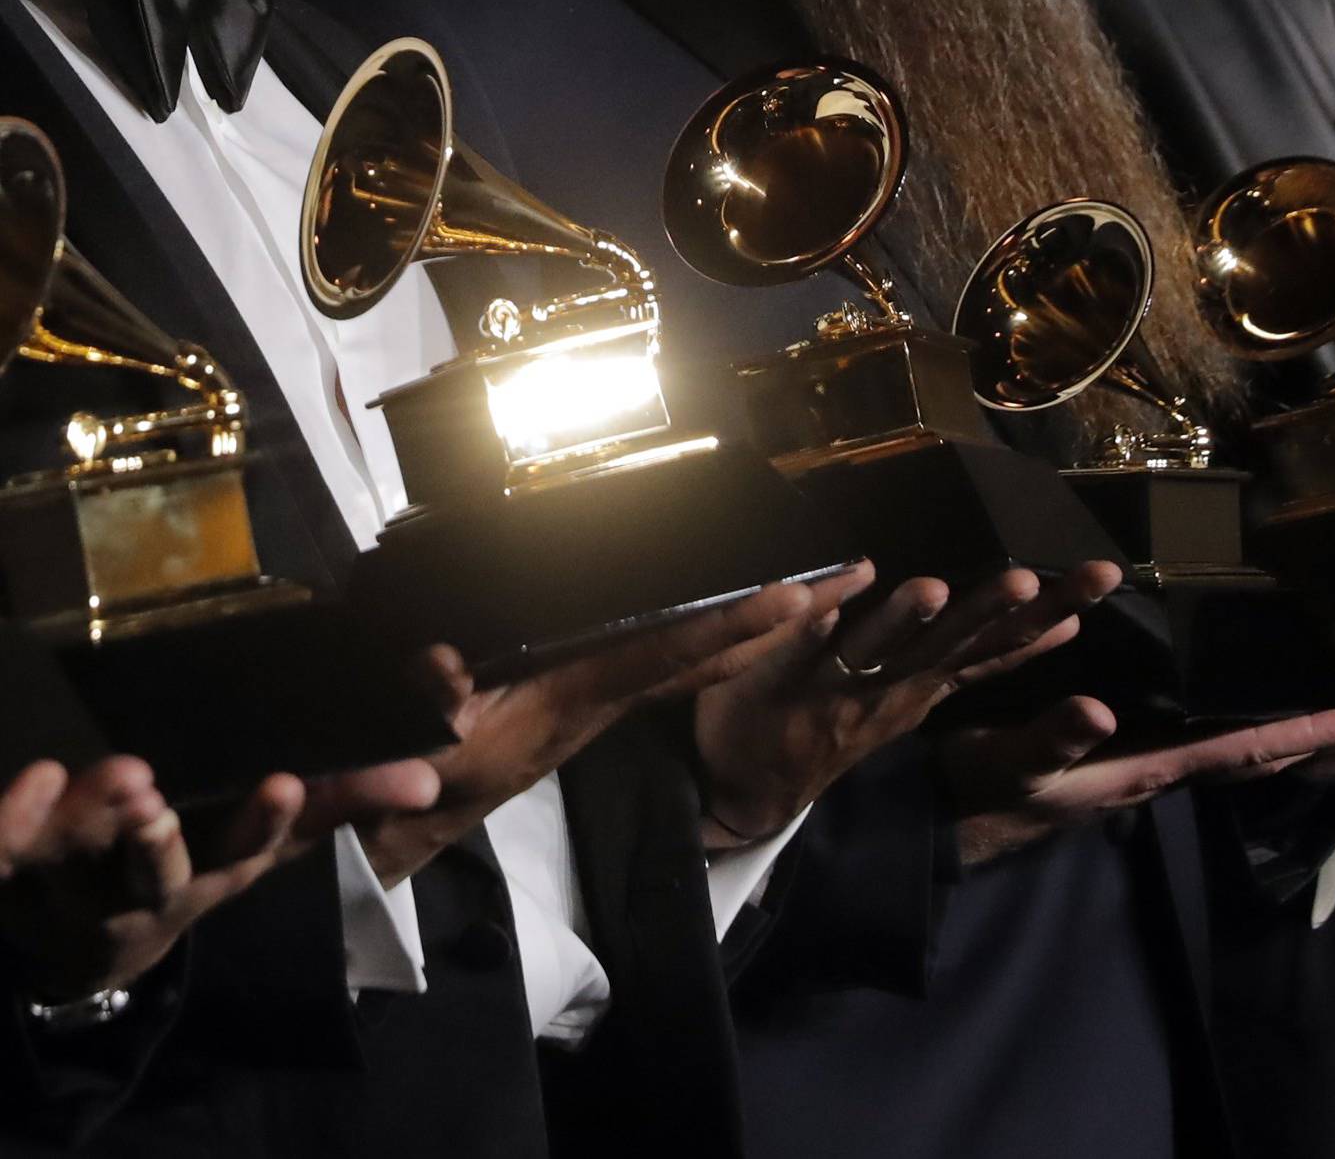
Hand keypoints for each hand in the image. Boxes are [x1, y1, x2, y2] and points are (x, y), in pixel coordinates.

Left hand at [0, 751, 436, 1004]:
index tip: (282, 782)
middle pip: (151, 876)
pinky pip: (6, 854)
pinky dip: (18, 819)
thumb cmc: (194, 863)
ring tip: (112, 774)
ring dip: (88, 824)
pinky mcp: (15, 876)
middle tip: (155, 797)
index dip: (262, 824)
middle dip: (152, 844)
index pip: (245, 853)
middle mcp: (144, 891)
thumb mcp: (266, 836)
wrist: (85, 939)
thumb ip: (344, 798)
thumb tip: (431, 774)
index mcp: (213, 876)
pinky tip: (42, 775)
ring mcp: (72, 889)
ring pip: (76, 864)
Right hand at [357, 575, 829, 885]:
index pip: (672, 654)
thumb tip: (441, 682)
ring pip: (707, 654)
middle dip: (790, 617)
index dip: (732, 625)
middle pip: (719, 651)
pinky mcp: (598, 695)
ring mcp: (611, 697)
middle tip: (862, 574)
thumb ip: (426, 717)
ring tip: (838, 582)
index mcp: (584, 696)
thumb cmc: (421, 776)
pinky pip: (679, 658)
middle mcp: (614, 694)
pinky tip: (758, 612)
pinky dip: (726, 634)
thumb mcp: (418, 747)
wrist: (415, 817)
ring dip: (771, 622)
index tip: (798, 595)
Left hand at [695, 560, 1123, 848]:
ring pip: (877, 650)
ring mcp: (836, 688)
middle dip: (990, 613)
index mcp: (927, 684)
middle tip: (1029, 582)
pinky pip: (795, 649)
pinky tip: (828, 593)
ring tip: (933, 589)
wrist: (742, 788)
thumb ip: (984, 652)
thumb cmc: (846, 720)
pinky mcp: (778, 683)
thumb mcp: (924, 692)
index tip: (1102, 578)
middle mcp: (892, 687)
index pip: (999, 645)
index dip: (1049, 613)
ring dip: (905, 620)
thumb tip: (1059, 620)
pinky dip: (813, 623)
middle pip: (950, 645)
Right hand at [942, 694, 1334, 868]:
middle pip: (1251, 751)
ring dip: (1276, 725)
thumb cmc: (979, 790)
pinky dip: (1230, 717)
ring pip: (1226, 744)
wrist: (943, 821)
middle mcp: (1154, 767)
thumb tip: (1100, 710)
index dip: (1304, 732)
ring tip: (1319, 699)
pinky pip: (1193, 733)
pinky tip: (1231, 698)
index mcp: (1146, 769)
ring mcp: (1136, 762)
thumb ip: (1053, 737)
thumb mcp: (1011, 760)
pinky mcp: (1114, 753)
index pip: (1243, 750)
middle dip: (1309, 731)